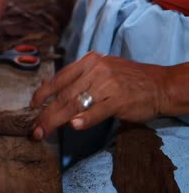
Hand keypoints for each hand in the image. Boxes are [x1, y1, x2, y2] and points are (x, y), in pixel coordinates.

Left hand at [30, 52, 168, 138]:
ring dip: (57, 120)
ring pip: (75, 103)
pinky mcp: (119, 99)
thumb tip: (48, 87)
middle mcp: (95, 70)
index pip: (59, 78)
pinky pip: (97, 110)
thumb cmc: (126, 79)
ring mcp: (107, 84)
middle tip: (35, 128)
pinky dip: (84, 119)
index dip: (42, 93)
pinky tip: (73, 126)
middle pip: (64, 94)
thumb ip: (76, 78)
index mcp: (88, 61)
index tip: (32, 106)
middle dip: (46, 113)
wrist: (160, 84)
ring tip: (44, 131)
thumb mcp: (100, 70)